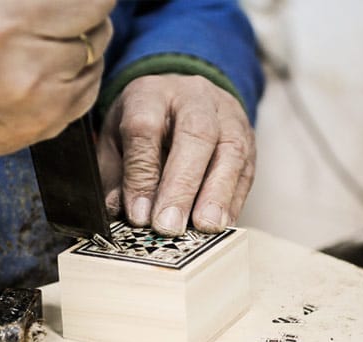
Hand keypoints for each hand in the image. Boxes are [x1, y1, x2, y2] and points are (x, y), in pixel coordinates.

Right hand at [0, 0, 114, 181]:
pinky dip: (78, 72)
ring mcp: (41, 101)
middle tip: (58, 10)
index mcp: (2, 21)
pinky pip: (89, 88)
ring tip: (45, 38)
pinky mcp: (46, 126)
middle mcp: (27, 64)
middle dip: (84, 8)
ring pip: (96, 54)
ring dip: (80, 40)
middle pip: (97, 20)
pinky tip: (49, 66)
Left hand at [97, 74, 255, 234]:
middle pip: (195, 134)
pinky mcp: (247, 137)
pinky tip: (221, 223)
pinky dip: (234, 199)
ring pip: (229, 149)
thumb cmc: (142, 122)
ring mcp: (227, 115)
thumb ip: (116, 175)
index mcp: (150, 94)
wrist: (180, 96)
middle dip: (182, 185)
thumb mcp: (115, 139)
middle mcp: (193, 97)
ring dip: (217, 193)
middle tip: (170, 224)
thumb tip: (122, 212)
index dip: (142, 174)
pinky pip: (246, 168)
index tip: (138, 214)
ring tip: (204, 226)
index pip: (145, 128)